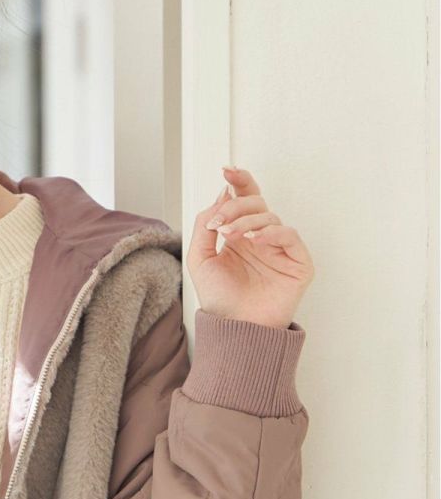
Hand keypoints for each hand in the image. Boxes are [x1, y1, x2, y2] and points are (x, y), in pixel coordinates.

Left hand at [187, 165, 314, 328]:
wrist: (235, 328)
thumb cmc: (219, 298)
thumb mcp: (200, 258)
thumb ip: (205, 224)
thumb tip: (222, 193)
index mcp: (240, 234)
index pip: (244, 199)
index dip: (239, 181)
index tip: (226, 170)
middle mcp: (261, 237)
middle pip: (256, 203)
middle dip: (235, 207)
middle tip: (218, 223)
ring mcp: (280, 248)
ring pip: (269, 217)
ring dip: (246, 221)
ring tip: (228, 236)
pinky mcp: (297, 262)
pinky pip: (288, 235)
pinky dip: (270, 232)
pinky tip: (253, 240)